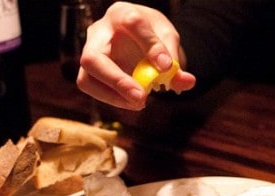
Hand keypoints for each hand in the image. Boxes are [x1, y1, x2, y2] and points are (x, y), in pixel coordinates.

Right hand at [76, 2, 195, 109]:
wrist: (136, 38)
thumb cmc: (150, 35)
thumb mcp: (168, 40)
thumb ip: (176, 60)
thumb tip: (187, 82)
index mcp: (122, 14)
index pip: (133, 23)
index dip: (150, 46)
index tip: (167, 67)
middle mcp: (99, 32)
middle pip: (93, 58)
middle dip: (117, 81)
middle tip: (141, 97)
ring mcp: (90, 54)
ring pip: (87, 79)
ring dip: (113, 96)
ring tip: (140, 102)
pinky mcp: (89, 74)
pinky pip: (93, 90)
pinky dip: (115, 100)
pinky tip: (133, 102)